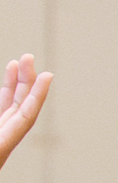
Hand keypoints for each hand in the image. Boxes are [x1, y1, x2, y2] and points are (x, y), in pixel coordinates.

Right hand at [0, 56, 52, 170]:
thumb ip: (3, 124)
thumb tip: (18, 112)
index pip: (24, 119)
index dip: (36, 96)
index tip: (47, 75)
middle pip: (19, 110)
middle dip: (25, 83)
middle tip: (28, 58)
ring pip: (7, 110)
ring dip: (13, 87)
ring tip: (18, 63)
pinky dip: (0, 99)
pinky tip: (4, 84)